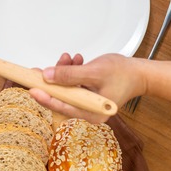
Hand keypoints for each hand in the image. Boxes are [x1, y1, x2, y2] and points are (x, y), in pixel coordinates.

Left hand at [30, 53, 144, 122]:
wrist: (139, 73)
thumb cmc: (124, 74)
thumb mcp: (94, 72)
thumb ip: (70, 75)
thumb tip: (48, 76)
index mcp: (91, 112)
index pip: (62, 106)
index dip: (45, 97)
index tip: (32, 89)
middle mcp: (87, 111)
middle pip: (61, 97)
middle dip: (53, 80)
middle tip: (39, 70)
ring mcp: (87, 103)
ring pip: (65, 88)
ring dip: (64, 72)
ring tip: (69, 58)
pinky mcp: (86, 95)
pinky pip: (72, 84)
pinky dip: (71, 72)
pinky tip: (76, 61)